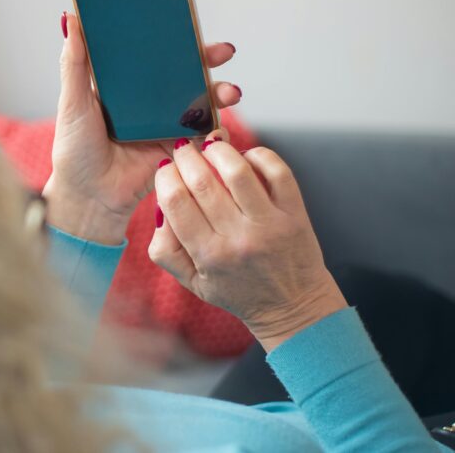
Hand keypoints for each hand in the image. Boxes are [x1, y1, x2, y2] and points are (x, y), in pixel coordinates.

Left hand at [42, 11, 241, 244]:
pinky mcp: (178, 147)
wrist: (89, 197)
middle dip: (207, 60)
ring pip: (198, 100)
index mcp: (124, 85)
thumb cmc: (74, 151)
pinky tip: (220, 127)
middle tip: (223, 52)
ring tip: (230, 93)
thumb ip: (74, 63)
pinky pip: (202, 134)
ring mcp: (165, 123)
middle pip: (183, 73)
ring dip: (218, 93)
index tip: (189, 23)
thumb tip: (69, 18)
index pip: (152, 53)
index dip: (172, 38)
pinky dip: (216, 129)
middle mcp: (148, 101)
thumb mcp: (72, 102)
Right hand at [150, 140, 346, 350]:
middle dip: (186, 156)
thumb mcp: (192, 281)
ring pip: (238, 170)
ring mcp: (269, 225)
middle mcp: (238, 239)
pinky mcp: (294, 214)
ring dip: (218, 150)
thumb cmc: (238, 290)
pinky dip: (258, 155)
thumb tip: (160, 207)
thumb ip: (164, 248)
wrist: (292, 306)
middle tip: (183, 149)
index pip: (175, 201)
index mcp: (208, 255)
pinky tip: (245, 158)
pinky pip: (277, 171)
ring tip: (211, 147)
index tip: (165, 168)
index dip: (164, 175)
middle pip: (201, 181)